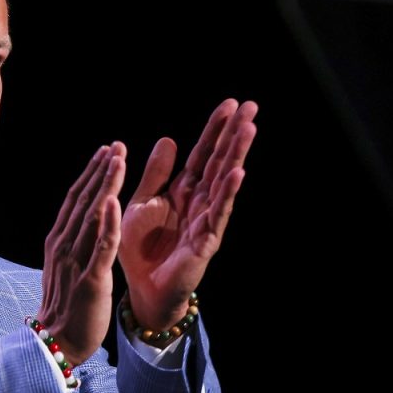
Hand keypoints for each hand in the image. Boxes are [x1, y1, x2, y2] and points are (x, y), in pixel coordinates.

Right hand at [38, 143, 125, 365]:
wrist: (56, 342)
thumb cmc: (65, 308)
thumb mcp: (65, 267)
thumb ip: (73, 243)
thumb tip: (83, 222)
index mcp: (59, 242)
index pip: (76, 200)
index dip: (91, 174)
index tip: (106, 152)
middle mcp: (64, 245)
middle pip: (84, 200)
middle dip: (100, 170)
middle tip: (116, 145)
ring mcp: (76, 261)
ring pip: (93, 216)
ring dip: (106, 185)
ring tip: (119, 160)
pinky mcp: (90, 279)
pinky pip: (100, 247)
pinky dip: (108, 223)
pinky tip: (115, 202)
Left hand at [120, 99, 257, 328]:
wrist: (141, 288)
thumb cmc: (141, 248)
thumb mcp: (142, 203)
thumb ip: (155, 174)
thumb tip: (169, 139)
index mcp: (182, 190)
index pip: (203, 154)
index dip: (215, 130)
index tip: (230, 104)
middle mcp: (199, 201)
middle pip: (220, 161)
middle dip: (234, 134)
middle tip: (251, 106)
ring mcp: (206, 219)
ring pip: (224, 182)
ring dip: (236, 155)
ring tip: (249, 129)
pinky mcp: (206, 240)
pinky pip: (217, 213)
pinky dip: (227, 193)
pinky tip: (237, 173)